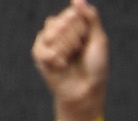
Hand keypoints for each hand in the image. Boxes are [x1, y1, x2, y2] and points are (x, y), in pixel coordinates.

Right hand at [32, 1, 109, 118]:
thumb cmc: (96, 66)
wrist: (88, 90)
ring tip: (71, 59)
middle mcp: (57, 29)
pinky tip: (63, 65)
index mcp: (71, 24)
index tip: (87, 41)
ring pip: (53, 34)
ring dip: (67, 49)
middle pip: (61, 22)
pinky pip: (45, 49)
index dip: (82, 29)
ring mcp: (46, 41)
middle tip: (79, 52)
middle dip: (75, 39)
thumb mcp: (99, 40)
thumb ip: (90, 18)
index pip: (72, 14)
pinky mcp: (39, 55)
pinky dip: (58, 59)